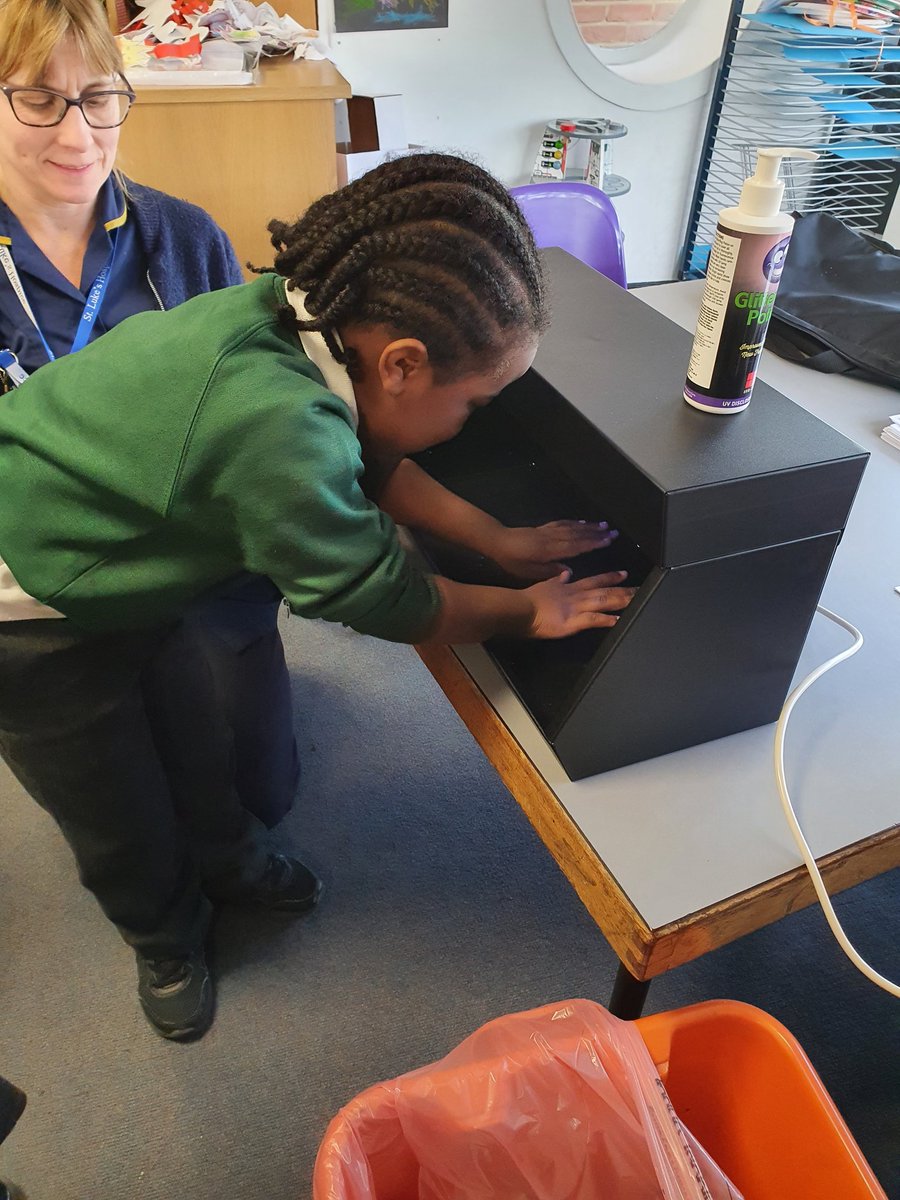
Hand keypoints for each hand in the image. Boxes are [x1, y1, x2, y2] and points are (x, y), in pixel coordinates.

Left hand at [490, 521, 618, 580]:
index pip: (577, 546)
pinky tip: (581, 522)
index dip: (593, 543)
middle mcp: (553, 538)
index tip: (608, 541)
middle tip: (613, 531)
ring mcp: (548, 531)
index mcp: (551, 550)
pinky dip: (574, 522)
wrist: (497, 541)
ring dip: (588, 526)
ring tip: (603, 525)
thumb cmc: (512, 560)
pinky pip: (562, 523)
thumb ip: (550, 571)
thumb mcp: (529, 572)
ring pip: (572, 527)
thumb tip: (569, 570)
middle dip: (597, 533)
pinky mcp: (542, 528)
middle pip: (578, 534)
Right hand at [526, 570, 633, 638]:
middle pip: (604, 591)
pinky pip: (594, 620)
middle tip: (640, 588)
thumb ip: (557, 579)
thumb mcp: (545, 583)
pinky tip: (619, 620)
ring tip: (637, 599)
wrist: (521, 608)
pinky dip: (607, 620)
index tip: (624, 574)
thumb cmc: (530, 599)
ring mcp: (577, 608)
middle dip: (624, 589)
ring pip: (604, 601)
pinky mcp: (574, 622)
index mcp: (570, 587)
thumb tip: (565, 573)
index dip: (610, 577)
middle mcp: (577, 595)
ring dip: (621, 601)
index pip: (594, 580)